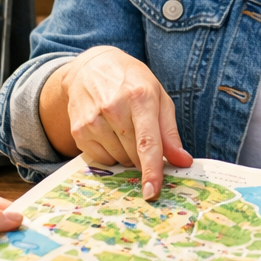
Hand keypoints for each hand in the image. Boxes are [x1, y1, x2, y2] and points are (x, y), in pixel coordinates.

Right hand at [45, 46, 192, 199]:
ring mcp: (93, 120)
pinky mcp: (78, 131)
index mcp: (140, 97)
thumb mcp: (158, 97)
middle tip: (141, 134)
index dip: (152, 170)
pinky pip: (102, 160)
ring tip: (123, 128)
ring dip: (126, 154)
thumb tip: (183, 161)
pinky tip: (108, 132)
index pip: (147, 142)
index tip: (153, 192)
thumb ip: (170, 132)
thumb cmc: (131, 82)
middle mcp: (113, 108)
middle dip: (143, 156)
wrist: (91, 67)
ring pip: (119, 160)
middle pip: (134, 156)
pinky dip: (110, 153)